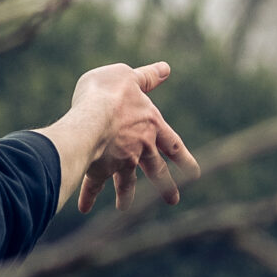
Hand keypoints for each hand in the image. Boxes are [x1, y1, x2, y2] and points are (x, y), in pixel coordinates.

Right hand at [53, 61, 200, 211]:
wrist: (92, 117)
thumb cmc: (110, 92)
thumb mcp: (128, 76)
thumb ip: (146, 77)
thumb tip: (165, 69)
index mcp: (151, 125)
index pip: (173, 145)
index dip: (184, 159)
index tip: (193, 174)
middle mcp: (141, 147)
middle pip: (156, 170)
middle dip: (165, 186)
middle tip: (173, 200)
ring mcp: (121, 161)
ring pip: (127, 182)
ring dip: (125, 196)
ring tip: (123, 208)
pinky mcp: (99, 169)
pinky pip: (93, 185)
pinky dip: (88, 196)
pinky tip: (83, 207)